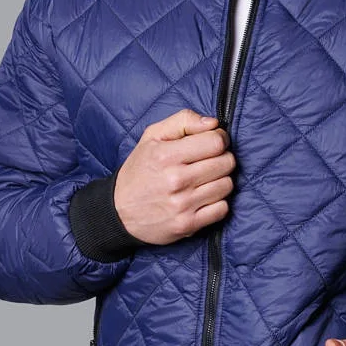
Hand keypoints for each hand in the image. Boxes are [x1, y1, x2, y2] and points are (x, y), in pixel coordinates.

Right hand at [114, 109, 235, 244]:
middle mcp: (176, 180)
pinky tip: (204, 197)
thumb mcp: (152, 137)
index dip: (220, 138)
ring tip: (205, 179)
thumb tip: (214, 123)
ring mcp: (183, 205)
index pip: (215, 142)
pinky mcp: (188, 225)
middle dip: (222, 158)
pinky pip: (222, 209)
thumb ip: (183, 121)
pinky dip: (218, 202)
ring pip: (227, 185)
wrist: (119, 212)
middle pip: (226, 163)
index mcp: (166, 156)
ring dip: (220, 180)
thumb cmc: (139, 170)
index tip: (214, 142)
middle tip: (209, 161)